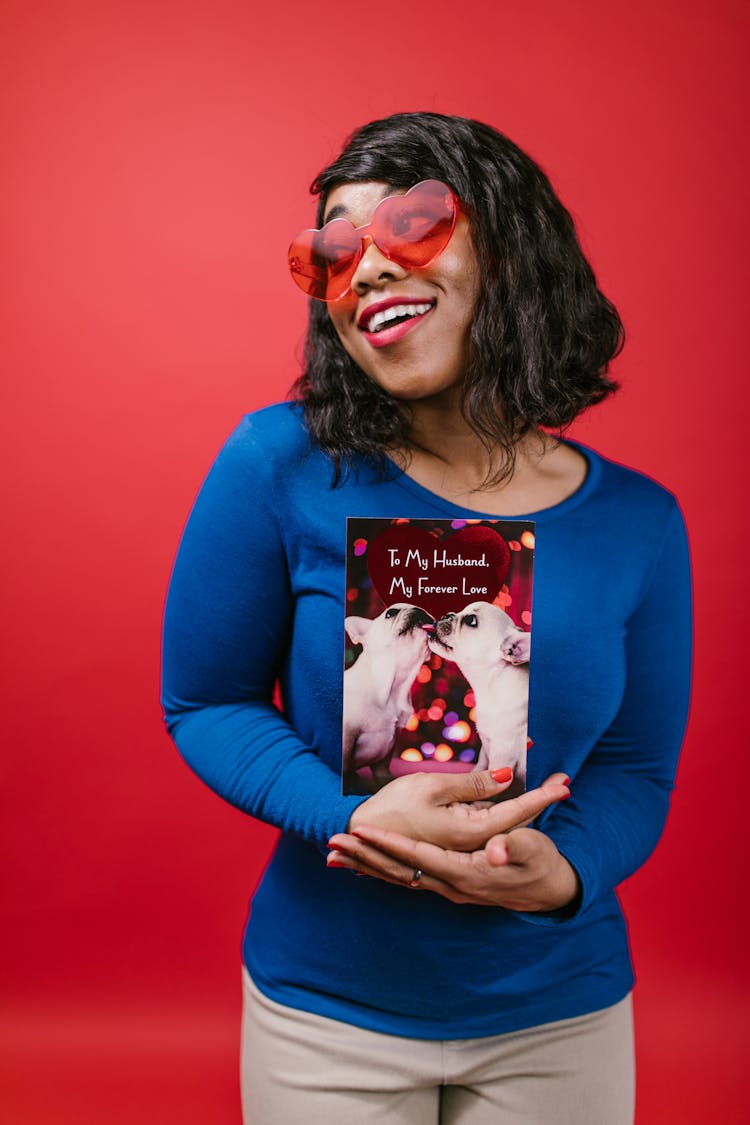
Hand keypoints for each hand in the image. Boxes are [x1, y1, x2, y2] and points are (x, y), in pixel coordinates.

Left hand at [328, 821, 579, 912]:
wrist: (549, 889)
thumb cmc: (540, 863)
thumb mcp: (533, 850)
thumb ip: (512, 846)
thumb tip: (495, 848)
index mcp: (466, 872)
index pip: (418, 858)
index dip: (389, 844)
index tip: (362, 830)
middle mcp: (452, 886)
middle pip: (400, 871)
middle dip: (365, 856)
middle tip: (333, 841)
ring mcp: (449, 889)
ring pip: (399, 878)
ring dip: (368, 865)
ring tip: (336, 854)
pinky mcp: (449, 885)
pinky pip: (408, 880)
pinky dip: (383, 872)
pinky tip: (365, 865)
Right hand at [345, 769, 569, 852]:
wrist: (360, 832)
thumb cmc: (393, 807)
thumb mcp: (432, 787)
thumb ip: (472, 785)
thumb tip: (506, 777)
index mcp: (467, 833)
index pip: (516, 812)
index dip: (542, 796)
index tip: (566, 783)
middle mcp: (470, 844)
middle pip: (513, 821)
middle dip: (539, 799)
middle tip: (564, 781)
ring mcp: (461, 846)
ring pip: (499, 826)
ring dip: (521, 804)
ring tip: (545, 784)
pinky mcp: (451, 844)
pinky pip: (483, 826)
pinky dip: (500, 809)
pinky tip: (506, 805)